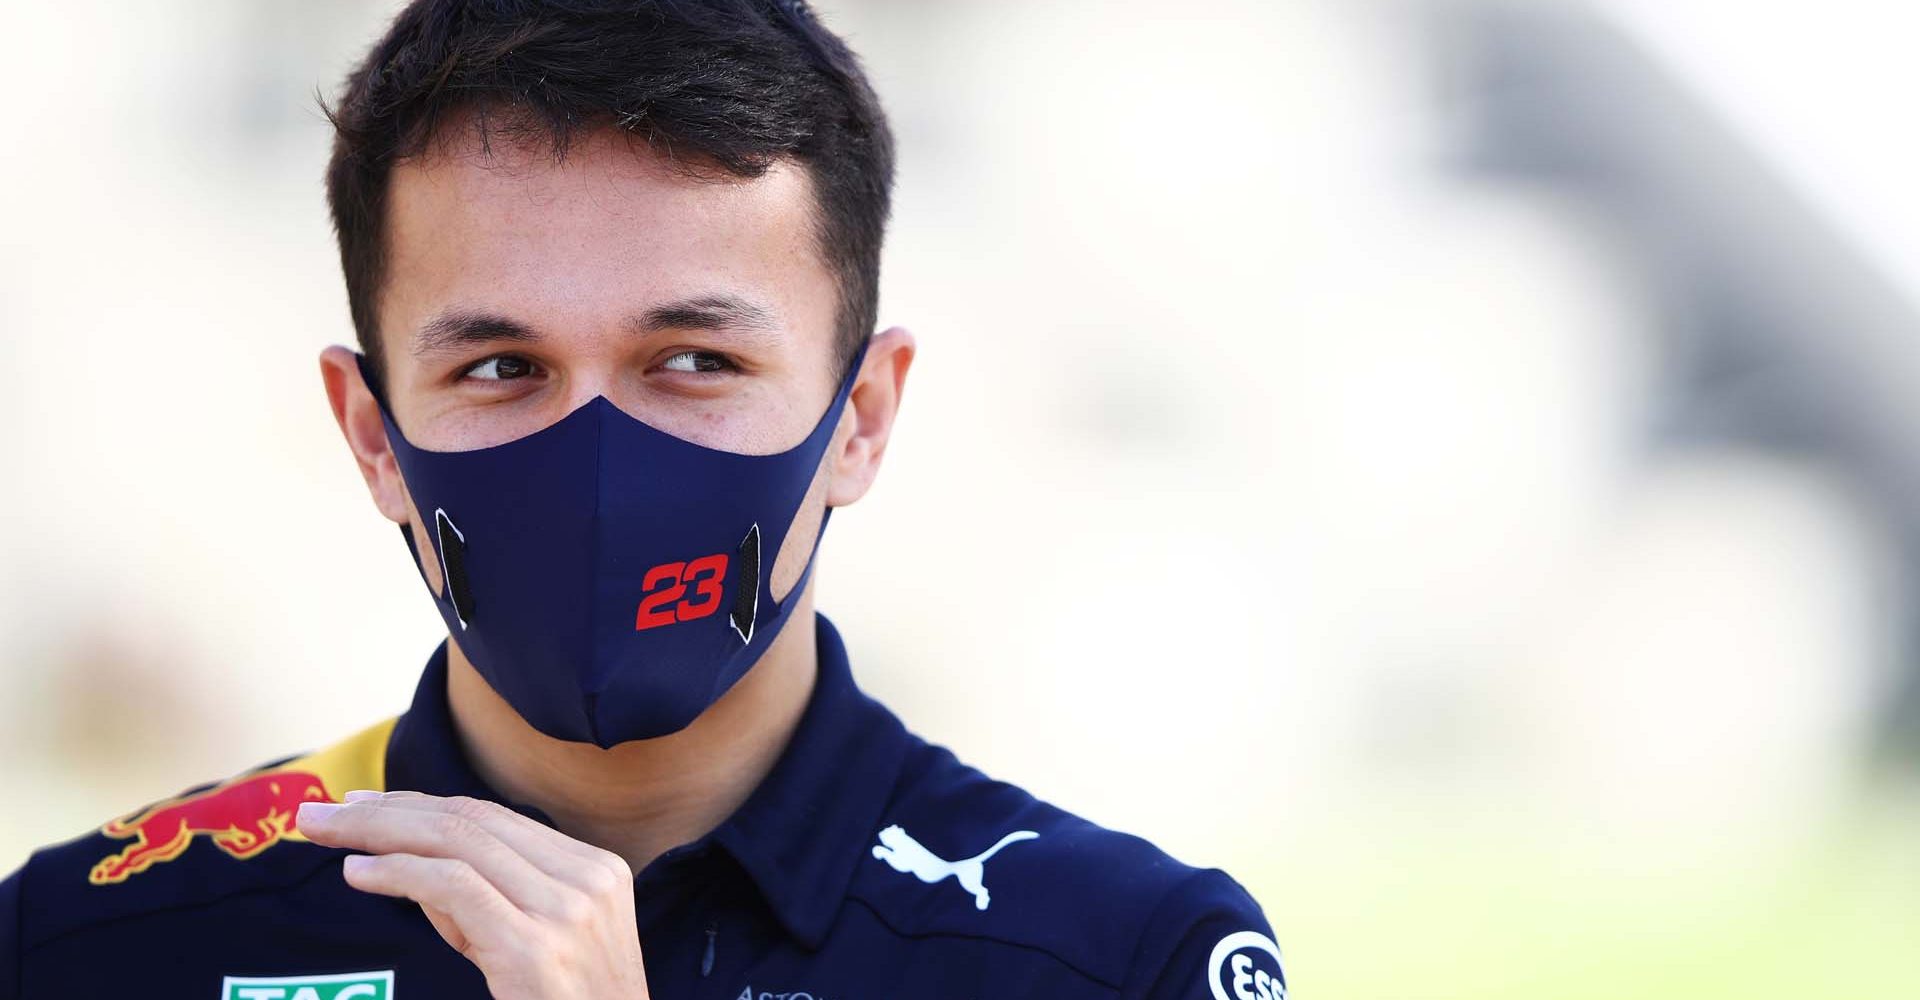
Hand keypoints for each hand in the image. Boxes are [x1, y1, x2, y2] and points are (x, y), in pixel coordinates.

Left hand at [298, 790, 649, 999]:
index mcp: (596, 870)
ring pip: (460, 842)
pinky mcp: (534, 948)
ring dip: (379, 831)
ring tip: (323, 832)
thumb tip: (408, 866)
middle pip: (472, 820)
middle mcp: (587, 880)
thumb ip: (485, 906)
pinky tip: (358, 872)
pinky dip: (399, 872)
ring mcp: (566, 912)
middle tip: (320, 812)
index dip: (420, 804)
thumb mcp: (538, 950)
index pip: (493, 819)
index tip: (362, 805)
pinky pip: (455, 888)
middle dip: (388, 809)